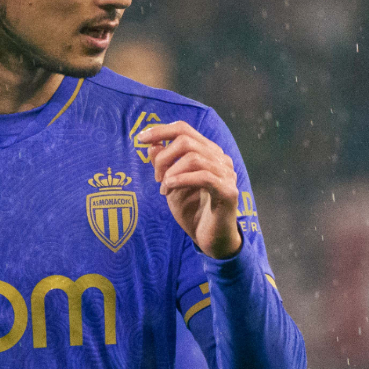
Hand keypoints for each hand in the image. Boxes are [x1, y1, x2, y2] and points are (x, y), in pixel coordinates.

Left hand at [138, 120, 242, 259]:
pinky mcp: (228, 191)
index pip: (184, 129)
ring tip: (164, 188)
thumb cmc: (193, 212)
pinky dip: (181, 180)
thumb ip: (164, 166)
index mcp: (207, 153)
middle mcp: (219, 158)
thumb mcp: (171, 186)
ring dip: (171, 172)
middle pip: (186, 140)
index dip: (161, 130)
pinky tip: (169, 188)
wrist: (211, 240)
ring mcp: (226, 174)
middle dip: (163, 157)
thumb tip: (152, 146)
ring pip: (193, 157)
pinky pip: (204, 177)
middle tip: (156, 177)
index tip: (140, 138)